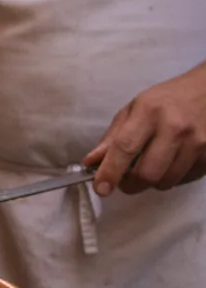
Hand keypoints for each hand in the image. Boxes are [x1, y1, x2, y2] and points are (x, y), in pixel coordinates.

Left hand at [85, 63, 205, 195]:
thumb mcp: (135, 108)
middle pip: (147, 174)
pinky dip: (172, 178)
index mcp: (149, 112)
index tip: (101, 188)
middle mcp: (174, 128)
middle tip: (125, 179)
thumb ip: (112, 137)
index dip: (110, 172)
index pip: (125, 148)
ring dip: (152, 182)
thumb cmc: (167, 99)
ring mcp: (197, 142)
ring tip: (150, 166)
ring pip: (166, 182)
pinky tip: (171, 163)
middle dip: (130, 184)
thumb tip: (91, 163)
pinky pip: (184, 180)